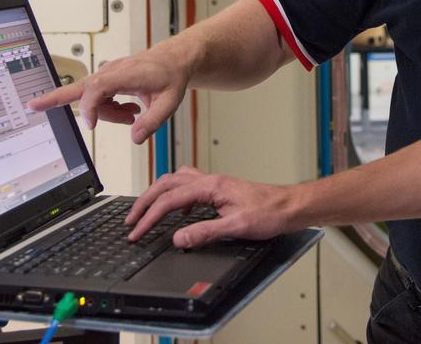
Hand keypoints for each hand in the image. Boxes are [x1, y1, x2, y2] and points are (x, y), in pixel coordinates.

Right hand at [27, 50, 190, 143]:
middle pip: (79, 87)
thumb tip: (135, 138)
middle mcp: (112, 72)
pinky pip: (99, 98)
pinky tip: (129, 111)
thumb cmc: (170, 76)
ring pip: (94, 100)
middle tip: (33, 106)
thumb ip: (153, 121)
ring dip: (108, 114)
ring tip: (133, 116)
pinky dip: (110, 109)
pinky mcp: (107, 79)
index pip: (98, 87)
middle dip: (55, 97)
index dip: (90, 106)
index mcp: (127, 73)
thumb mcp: (169, 102)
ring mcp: (107, 74)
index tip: (91, 125)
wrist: (172, 60)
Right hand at [125, 166, 297, 247]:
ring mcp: (214, 184)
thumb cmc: (270, 212)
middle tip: (131, 220)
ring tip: (144, 211)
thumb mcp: (236, 226)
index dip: (149, 217)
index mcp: (210, 186)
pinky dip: (174, 195)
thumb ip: (205, 232)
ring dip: (157, 195)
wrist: (289, 206)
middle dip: (145, 201)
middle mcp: (210, 180)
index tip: (137, 231)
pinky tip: (177, 210)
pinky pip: (188, 186)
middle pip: (166, 184)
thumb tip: (178, 238)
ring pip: (175, 181)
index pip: (169, 200)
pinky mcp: (219, 190)